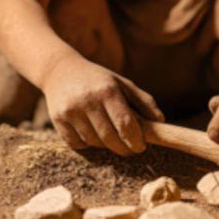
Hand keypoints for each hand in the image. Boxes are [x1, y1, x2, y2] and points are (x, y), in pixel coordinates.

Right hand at [42, 54, 163, 155]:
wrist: (60, 70)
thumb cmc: (98, 79)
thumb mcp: (123, 83)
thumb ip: (144, 101)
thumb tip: (161, 122)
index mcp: (108, 90)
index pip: (125, 123)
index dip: (135, 140)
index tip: (141, 147)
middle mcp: (88, 101)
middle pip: (110, 138)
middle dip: (123, 148)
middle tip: (130, 148)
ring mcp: (70, 111)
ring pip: (94, 143)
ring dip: (105, 144)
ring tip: (110, 135)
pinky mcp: (57, 120)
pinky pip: (77, 144)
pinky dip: (87, 144)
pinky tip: (91, 132)